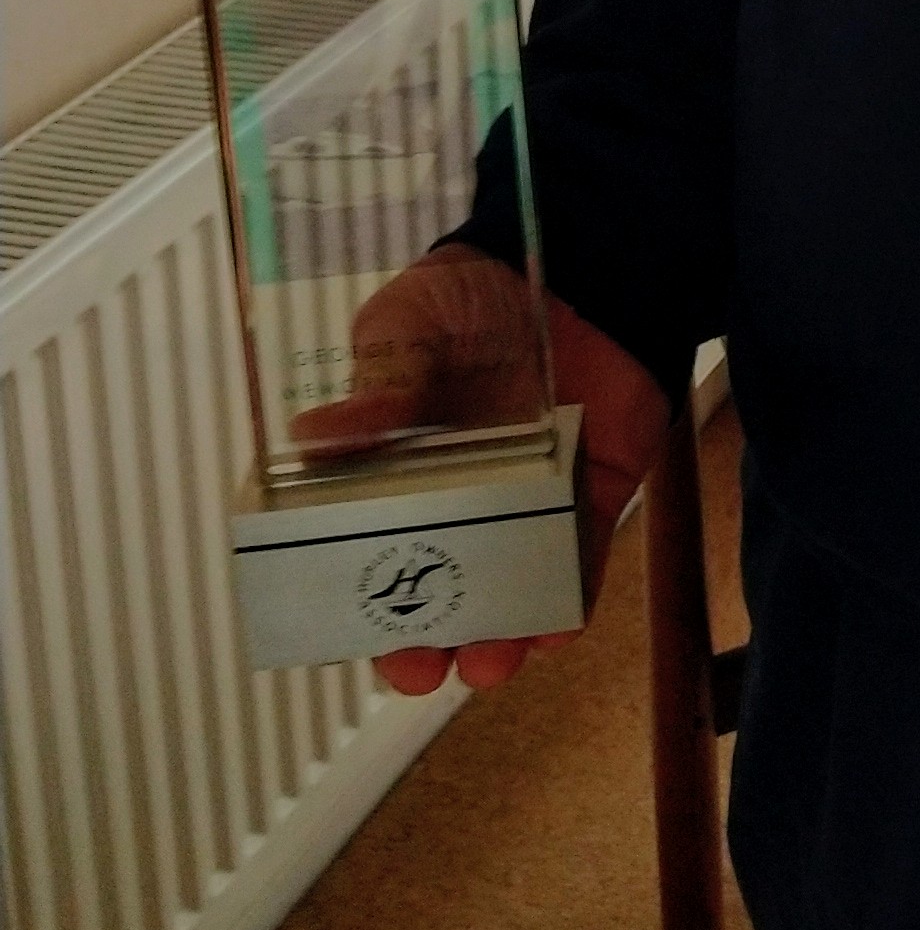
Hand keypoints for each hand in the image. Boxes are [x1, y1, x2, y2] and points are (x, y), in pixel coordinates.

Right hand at [287, 249, 668, 699]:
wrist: (577, 262)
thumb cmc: (473, 296)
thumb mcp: (406, 325)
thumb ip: (375, 383)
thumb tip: (316, 436)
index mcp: (401, 471)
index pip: (376, 555)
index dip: (366, 606)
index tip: (357, 638)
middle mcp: (464, 500)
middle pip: (442, 595)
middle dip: (429, 643)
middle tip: (421, 667)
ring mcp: (531, 505)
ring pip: (512, 594)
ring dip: (501, 638)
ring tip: (490, 661)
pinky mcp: (593, 496)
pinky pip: (582, 562)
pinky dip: (571, 600)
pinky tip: (555, 628)